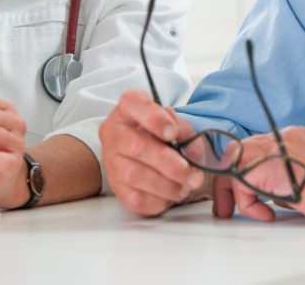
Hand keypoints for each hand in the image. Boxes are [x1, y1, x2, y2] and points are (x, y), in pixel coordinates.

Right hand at [99, 89, 206, 216]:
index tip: (173, 133)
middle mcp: (113, 132)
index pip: (132, 103)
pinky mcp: (115, 187)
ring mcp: (111, 160)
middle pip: (136, 146)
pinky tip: (170, 195)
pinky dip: (157, 200)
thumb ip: (185, 132)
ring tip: (185, 187)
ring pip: (134, 175)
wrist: (152, 155)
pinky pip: (134, 198)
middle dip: (169, 164)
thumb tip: (191, 153)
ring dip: (166, 185)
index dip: (153, 118)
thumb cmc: (163, 135)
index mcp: (128, 108)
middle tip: (194, 174)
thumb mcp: (177, 124)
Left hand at [212, 126, 304, 225]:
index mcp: (294, 138)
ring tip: (250, 212)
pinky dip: (246, 201)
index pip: (255, 148)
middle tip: (227, 207)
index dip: (244, 172)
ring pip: (234, 161)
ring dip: (235, 191)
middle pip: (240, 151)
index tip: (245, 196)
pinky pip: (240, 179)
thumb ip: (288, 178)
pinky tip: (266, 214)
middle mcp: (284, 136)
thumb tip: (269, 194)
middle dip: (231, 181)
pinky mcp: (273, 166)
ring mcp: (278, 148)